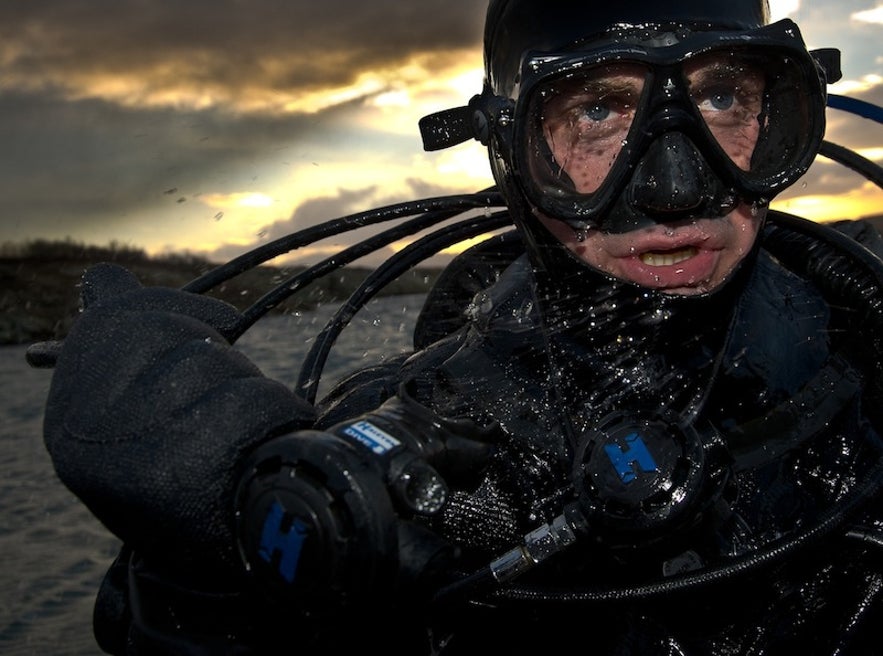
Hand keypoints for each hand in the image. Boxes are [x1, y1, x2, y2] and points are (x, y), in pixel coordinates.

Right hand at [43, 263, 315, 577]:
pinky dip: (277, 412)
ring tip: (231, 439)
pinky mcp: (185, 474)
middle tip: (219, 404)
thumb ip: (119, 347)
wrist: (219, 556)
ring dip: (243, 387)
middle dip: (216, 353)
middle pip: (168, 332)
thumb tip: (104, 276)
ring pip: (211, 362)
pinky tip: (260, 447)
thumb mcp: (134, 414)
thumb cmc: (184, 470)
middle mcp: (81, 431)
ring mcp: (128, 451)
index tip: (220, 328)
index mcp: (69, 415)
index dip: (175, 311)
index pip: (112, 318)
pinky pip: (253, 397)